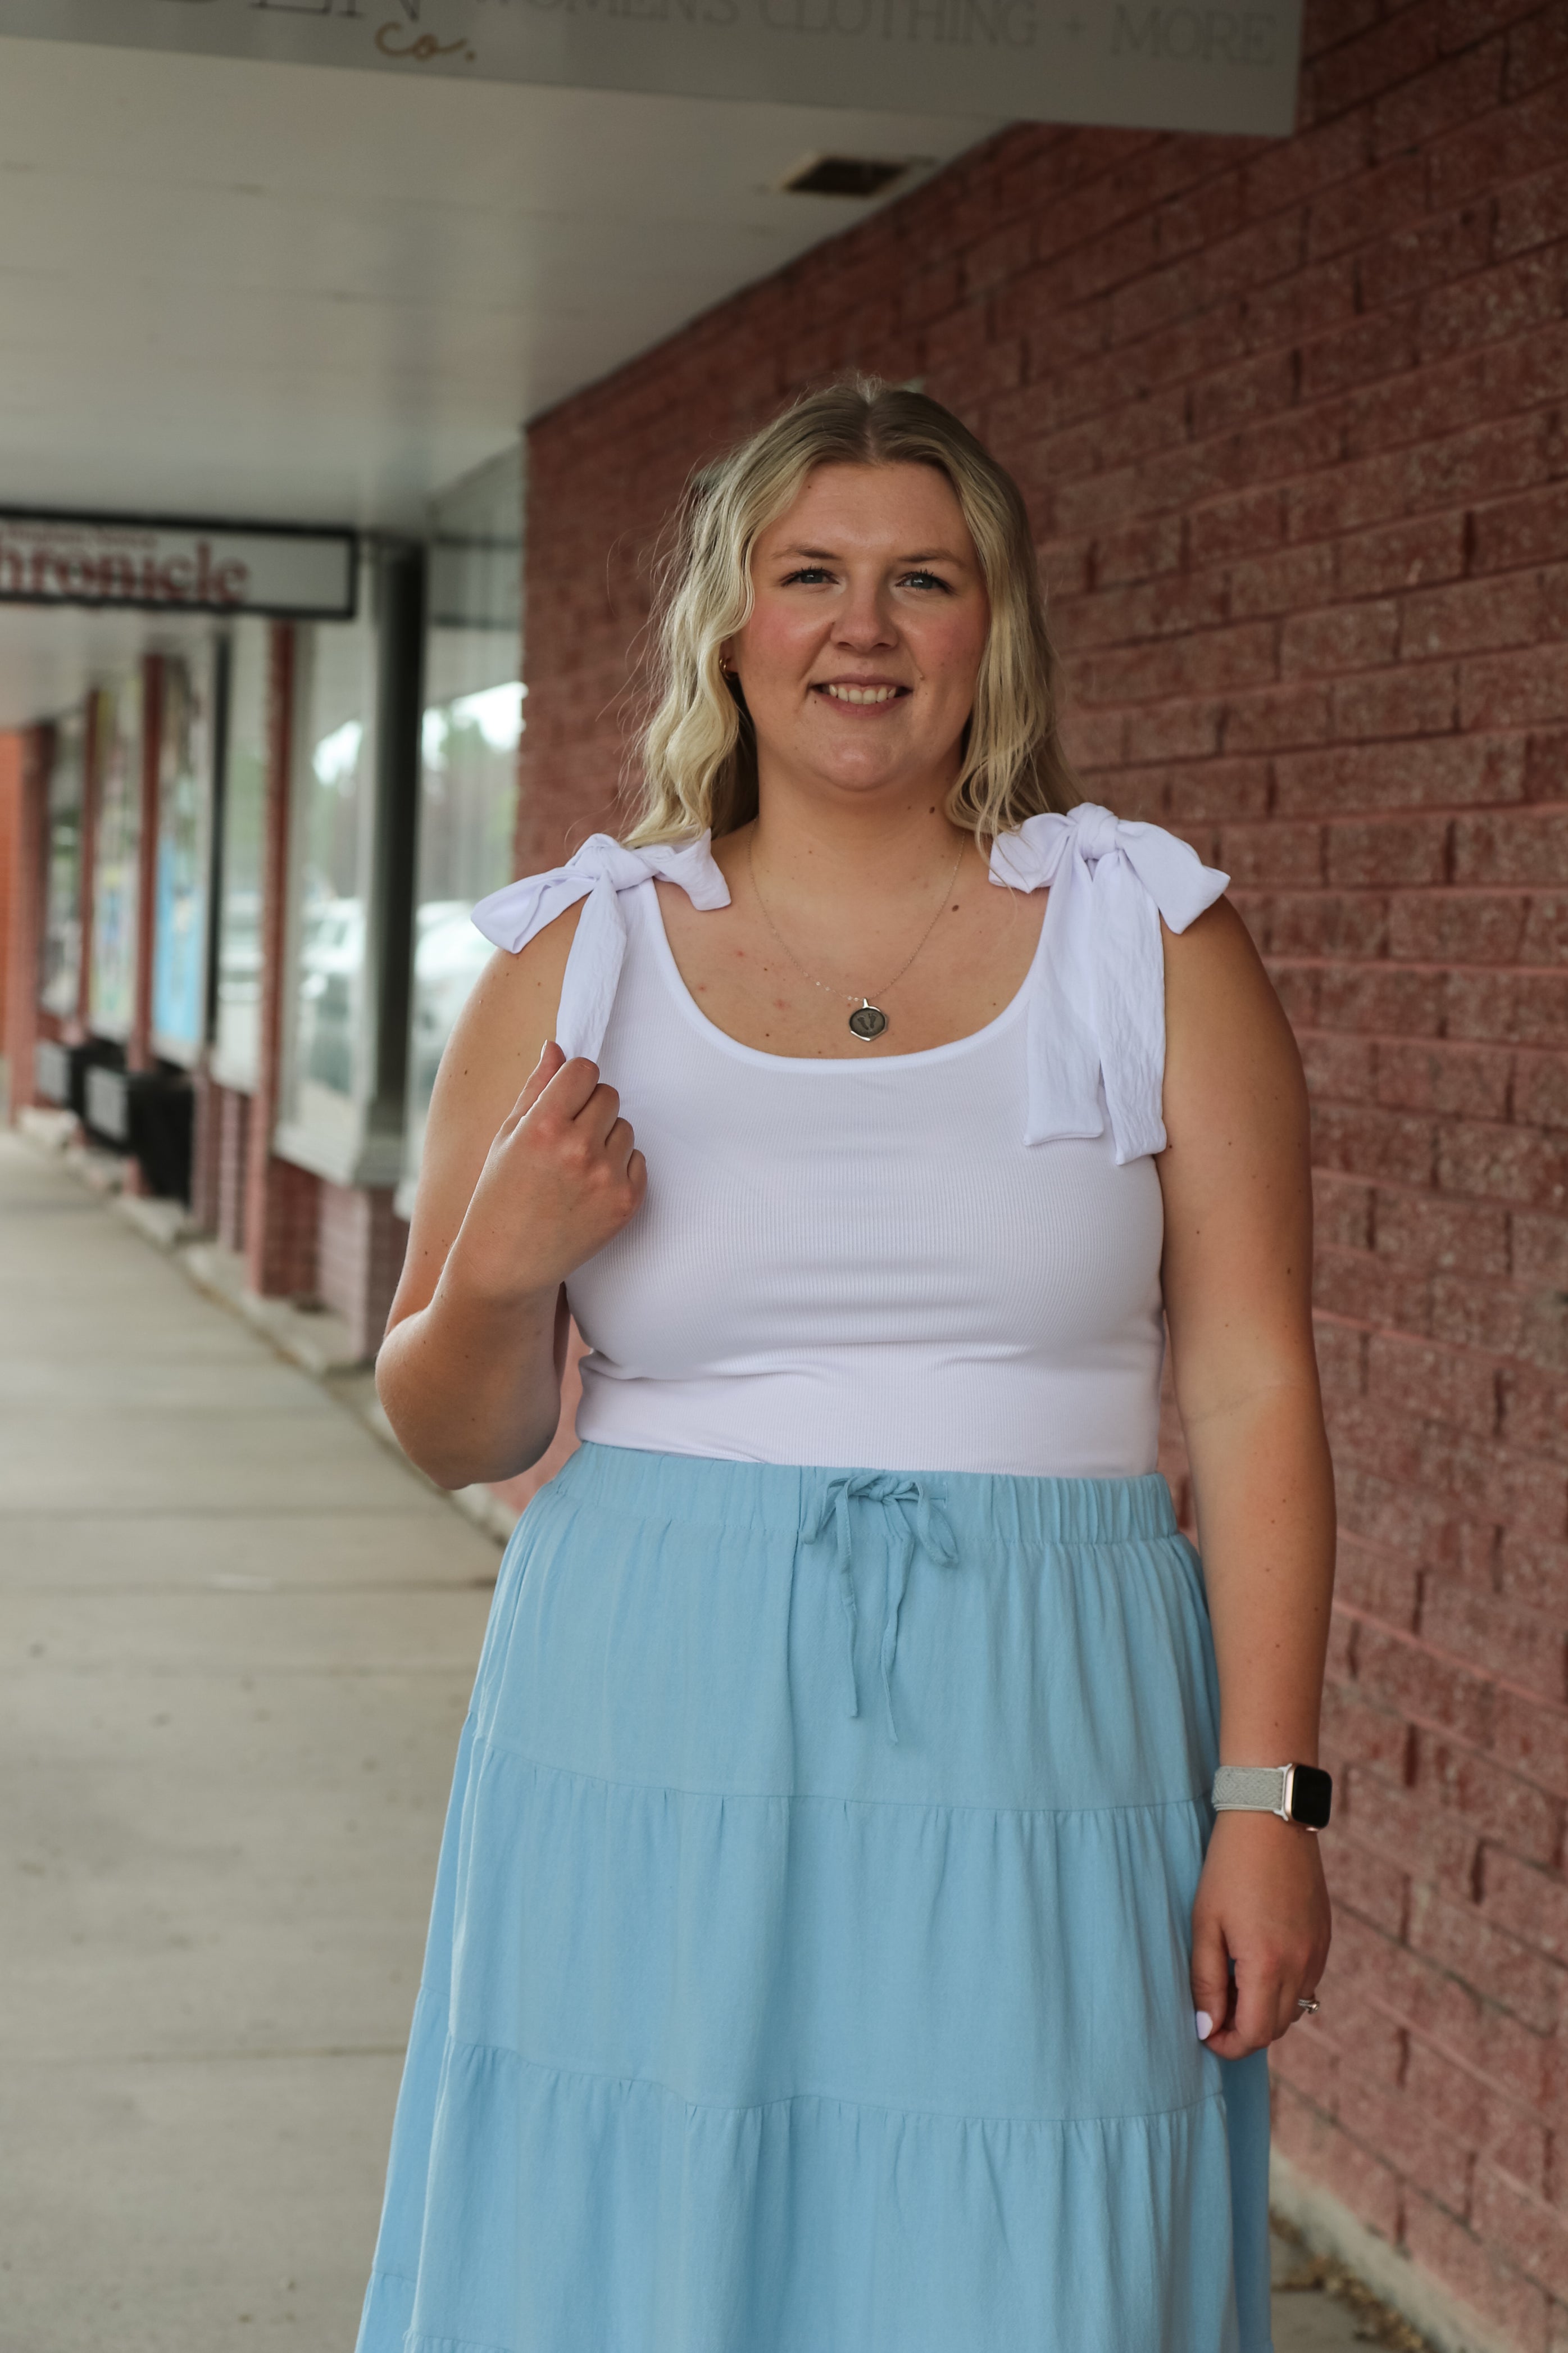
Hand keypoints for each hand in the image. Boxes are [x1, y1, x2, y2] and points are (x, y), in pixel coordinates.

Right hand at [443, 1041, 646, 1306]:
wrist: (507, 1263)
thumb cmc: (500, 1195)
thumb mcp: (507, 1136)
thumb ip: (536, 1088)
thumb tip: (558, 1047)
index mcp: (543, 1126)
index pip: (584, 1070)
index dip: (574, 1082)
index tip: (564, 1099)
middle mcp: (579, 1149)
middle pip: (609, 1095)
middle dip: (590, 1108)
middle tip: (566, 1137)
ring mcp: (606, 1178)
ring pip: (625, 1127)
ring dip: (606, 1138)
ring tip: (575, 1167)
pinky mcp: (626, 1203)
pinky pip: (638, 1160)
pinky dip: (619, 1168)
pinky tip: (589, 1187)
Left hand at [1190, 1809, 1330, 2058]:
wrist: (1271, 1818)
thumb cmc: (1229, 1868)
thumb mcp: (1205, 1923)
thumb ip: (1206, 1981)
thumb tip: (1206, 2028)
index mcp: (1268, 1964)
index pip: (1254, 2034)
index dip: (1227, 2045)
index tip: (1204, 2034)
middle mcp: (1302, 1965)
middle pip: (1276, 2028)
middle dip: (1243, 2032)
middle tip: (1213, 2011)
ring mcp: (1318, 1952)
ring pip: (1295, 2009)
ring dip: (1264, 2011)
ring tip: (1233, 1983)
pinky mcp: (1325, 1938)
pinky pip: (1308, 1982)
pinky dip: (1283, 1988)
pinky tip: (1257, 1962)